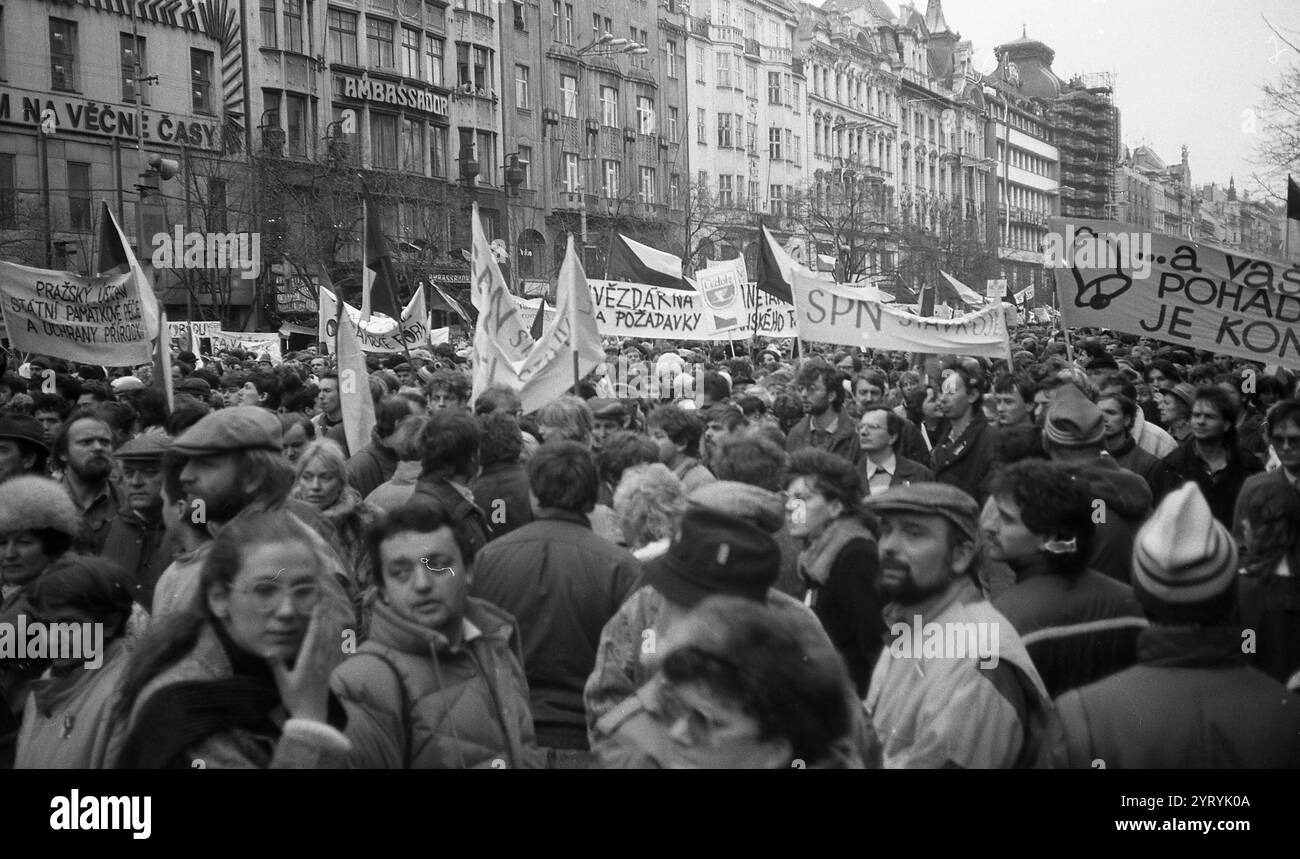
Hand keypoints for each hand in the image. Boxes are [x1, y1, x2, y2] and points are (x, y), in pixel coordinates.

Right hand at [266, 606, 339, 723]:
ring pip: (330, 641)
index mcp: (307, 660)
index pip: (312, 635)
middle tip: (325, 602)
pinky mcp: (328, 670)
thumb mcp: (283, 682)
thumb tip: (268, 650)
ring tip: (331, 612)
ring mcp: (325, 664)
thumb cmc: (295, 699)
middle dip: (324, 617)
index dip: (315, 619)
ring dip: (330, 625)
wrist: (312, 715)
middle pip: (323, 634)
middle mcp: (319, 659)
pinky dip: (335, 639)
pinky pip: (333, 650)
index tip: (317, 606)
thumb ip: (276, 665)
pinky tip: (336, 634)